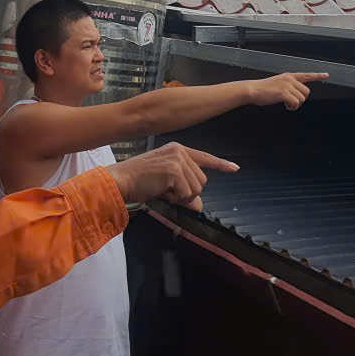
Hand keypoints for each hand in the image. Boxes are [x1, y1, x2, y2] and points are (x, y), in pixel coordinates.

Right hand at [105, 142, 237, 210]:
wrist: (119, 180)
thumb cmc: (138, 182)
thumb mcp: (166, 185)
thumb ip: (185, 191)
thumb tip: (200, 206)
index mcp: (177, 149)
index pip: (204, 157)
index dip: (220, 164)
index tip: (235, 168)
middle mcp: (179, 151)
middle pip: (202, 180)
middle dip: (188, 192)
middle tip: (167, 190)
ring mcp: (177, 159)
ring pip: (197, 188)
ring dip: (182, 196)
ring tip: (162, 189)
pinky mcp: (174, 170)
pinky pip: (187, 194)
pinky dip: (177, 199)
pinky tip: (162, 191)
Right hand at [249, 72, 328, 109]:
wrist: (252, 90)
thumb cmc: (263, 89)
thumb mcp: (278, 83)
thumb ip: (288, 86)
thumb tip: (296, 94)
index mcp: (289, 76)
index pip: (306, 75)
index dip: (317, 75)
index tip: (326, 74)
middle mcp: (290, 79)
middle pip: (306, 92)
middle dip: (300, 99)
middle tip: (290, 102)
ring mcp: (287, 85)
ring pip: (301, 99)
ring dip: (295, 104)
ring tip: (286, 104)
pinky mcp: (284, 93)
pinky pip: (296, 103)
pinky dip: (291, 107)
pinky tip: (285, 106)